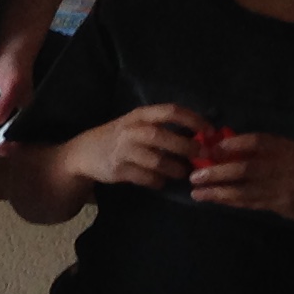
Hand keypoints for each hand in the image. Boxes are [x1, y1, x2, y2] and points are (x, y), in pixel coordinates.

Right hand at [70, 102, 200, 192]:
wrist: (83, 153)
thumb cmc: (118, 137)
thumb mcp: (136, 124)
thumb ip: (162, 127)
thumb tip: (199, 136)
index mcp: (139, 115)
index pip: (170, 111)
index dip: (193, 119)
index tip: (210, 130)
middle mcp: (130, 130)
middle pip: (162, 136)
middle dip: (186, 146)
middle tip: (203, 156)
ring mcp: (122, 151)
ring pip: (156, 160)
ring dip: (174, 168)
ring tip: (182, 172)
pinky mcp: (118, 170)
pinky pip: (145, 178)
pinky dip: (157, 181)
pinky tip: (161, 182)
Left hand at [190, 131, 293, 226]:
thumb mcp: (293, 155)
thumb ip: (265, 151)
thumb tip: (225, 148)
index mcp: (288, 148)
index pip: (257, 141)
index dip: (231, 144)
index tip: (210, 149)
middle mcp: (286, 166)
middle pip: (245, 167)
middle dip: (216, 171)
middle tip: (194, 175)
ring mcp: (285, 187)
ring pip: (244, 189)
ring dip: (217, 191)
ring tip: (197, 192)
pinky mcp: (282, 205)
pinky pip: (251, 202)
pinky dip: (230, 201)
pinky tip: (215, 200)